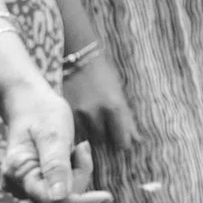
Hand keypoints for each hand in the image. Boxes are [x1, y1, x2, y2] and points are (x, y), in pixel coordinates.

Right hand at [0, 77, 108, 202]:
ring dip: (77, 173)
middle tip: (81, 147)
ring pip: (64, 196)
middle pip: (61, 200)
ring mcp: (24, 186)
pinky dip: (73, 174)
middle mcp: (16, 184)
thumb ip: (56, 166)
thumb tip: (58, 199)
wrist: (31, 104)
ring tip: (74, 147)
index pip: (51, 202)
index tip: (107, 197)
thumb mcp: (53, 134)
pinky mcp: (36, 185)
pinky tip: (69, 154)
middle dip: (79, 176)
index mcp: (18, 172)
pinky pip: (63, 190)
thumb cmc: (42, 114)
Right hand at [63, 45, 134, 171]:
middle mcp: (96, 112)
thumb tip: (137, 141)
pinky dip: (79, 128)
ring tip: (93, 121)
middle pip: (104, 140)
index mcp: (115, 107)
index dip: (123, 143)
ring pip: (88, 136)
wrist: (79, 58)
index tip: (124, 143)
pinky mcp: (65, 112)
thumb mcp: (120, 94)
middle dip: (107, 137)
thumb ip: (127, 119)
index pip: (122, 139)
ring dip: (92, 132)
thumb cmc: (105, 75)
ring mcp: (79, 113)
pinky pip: (74, 129)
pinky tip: (81, 119)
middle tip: (107, 129)